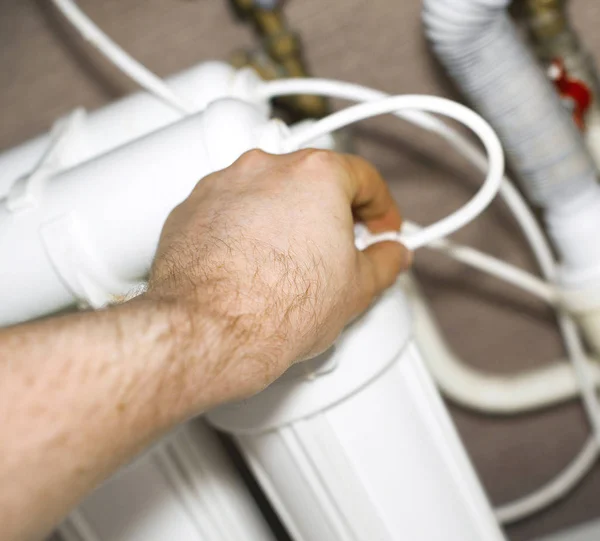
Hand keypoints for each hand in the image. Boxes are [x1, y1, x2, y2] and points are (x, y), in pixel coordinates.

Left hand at [146, 149, 409, 405]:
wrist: (211, 330)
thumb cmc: (275, 308)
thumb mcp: (357, 288)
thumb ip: (384, 262)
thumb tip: (391, 255)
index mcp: (316, 175)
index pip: (363, 178)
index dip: (380, 208)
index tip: (379, 228)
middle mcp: (266, 168)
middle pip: (311, 181)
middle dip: (330, 214)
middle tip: (339, 249)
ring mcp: (224, 185)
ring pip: (267, 194)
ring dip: (284, 220)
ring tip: (288, 264)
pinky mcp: (191, 208)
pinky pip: (229, 210)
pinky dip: (243, 230)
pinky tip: (250, 265)